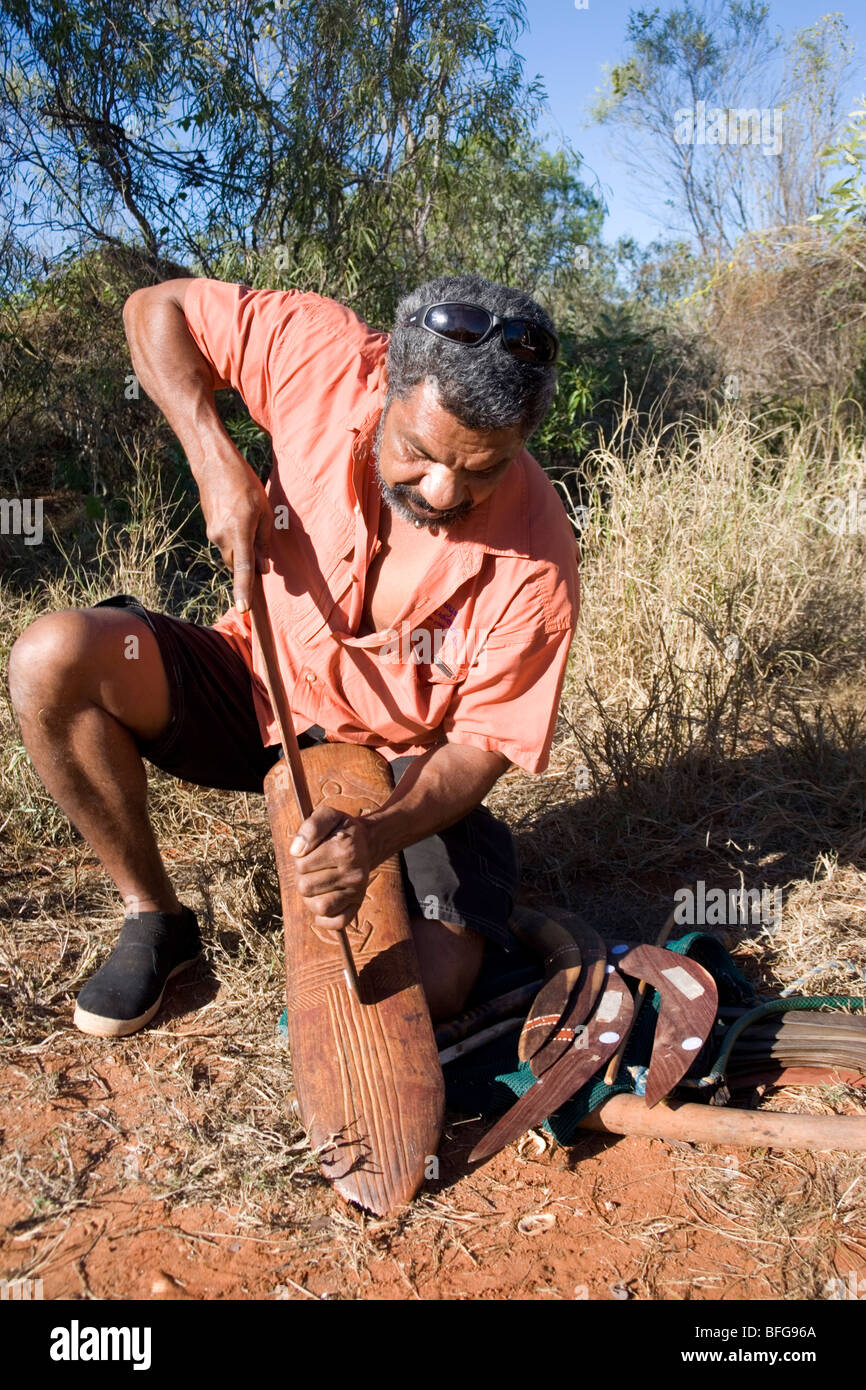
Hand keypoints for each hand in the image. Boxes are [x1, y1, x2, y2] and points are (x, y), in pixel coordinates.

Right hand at [196, 448, 272, 612]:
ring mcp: (213, 534)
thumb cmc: (244, 484)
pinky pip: (225, 544)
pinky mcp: (209, 530)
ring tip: (249, 522)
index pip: (243, 568)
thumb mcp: (264, 511)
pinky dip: (234, 540)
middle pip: (237, 564)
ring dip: (242, 550)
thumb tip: (263, 567)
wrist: (213, 465)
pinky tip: (239, 519)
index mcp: (239, 532)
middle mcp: (222, 537)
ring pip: (231, 555)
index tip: (243, 608)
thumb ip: (264, 541)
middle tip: (261, 547)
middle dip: (248, 563)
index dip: (243, 590)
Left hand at [289, 805, 375, 931]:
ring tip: (317, 883)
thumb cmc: (341, 830)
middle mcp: (354, 872)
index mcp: (344, 849)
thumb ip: (310, 827)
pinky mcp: (357, 904)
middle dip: (303, 877)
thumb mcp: (328, 815)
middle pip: (305, 887)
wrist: (367, 841)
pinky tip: (322, 903)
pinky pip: (337, 922)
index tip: (311, 851)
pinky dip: (325, 919)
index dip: (300, 858)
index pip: (301, 865)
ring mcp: (356, 891)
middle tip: (314, 867)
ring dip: (310, 897)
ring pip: (318, 907)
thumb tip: (296, 851)